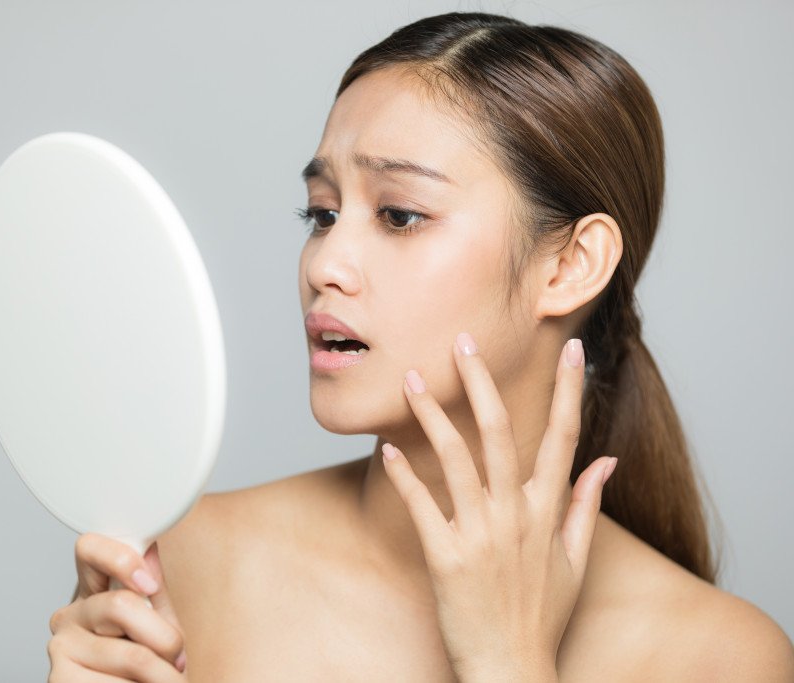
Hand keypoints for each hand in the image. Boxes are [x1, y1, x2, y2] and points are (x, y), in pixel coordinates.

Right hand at [47, 535, 187, 681]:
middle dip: (165, 638)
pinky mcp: (60, 681)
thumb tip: (149, 548)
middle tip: (177, 660)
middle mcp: (68, 618)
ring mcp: (60, 650)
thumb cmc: (147, 670)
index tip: (149, 584)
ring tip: (165, 681)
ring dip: (164, 675)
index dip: (120, 560)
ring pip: (133, 655)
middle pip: (121, 605)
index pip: (89, 549)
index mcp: (91, 595)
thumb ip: (153, 591)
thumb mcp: (156, 626)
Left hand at [382, 333, 616, 681]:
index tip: (572, 350)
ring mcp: (481, 534)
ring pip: (456, 459)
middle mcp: (516, 515)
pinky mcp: (446, 557)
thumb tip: (607, 459)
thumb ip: (586, 503)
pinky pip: (421, 505)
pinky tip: (387, 448)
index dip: (570, 391)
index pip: (564, 438)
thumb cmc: (542, 614)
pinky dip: (405, 475)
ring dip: (432, 415)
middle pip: (500, 433)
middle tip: (462, 341)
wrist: (511, 667)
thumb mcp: (576, 559)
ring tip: (413, 380)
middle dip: (481, 382)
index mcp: (548, 511)